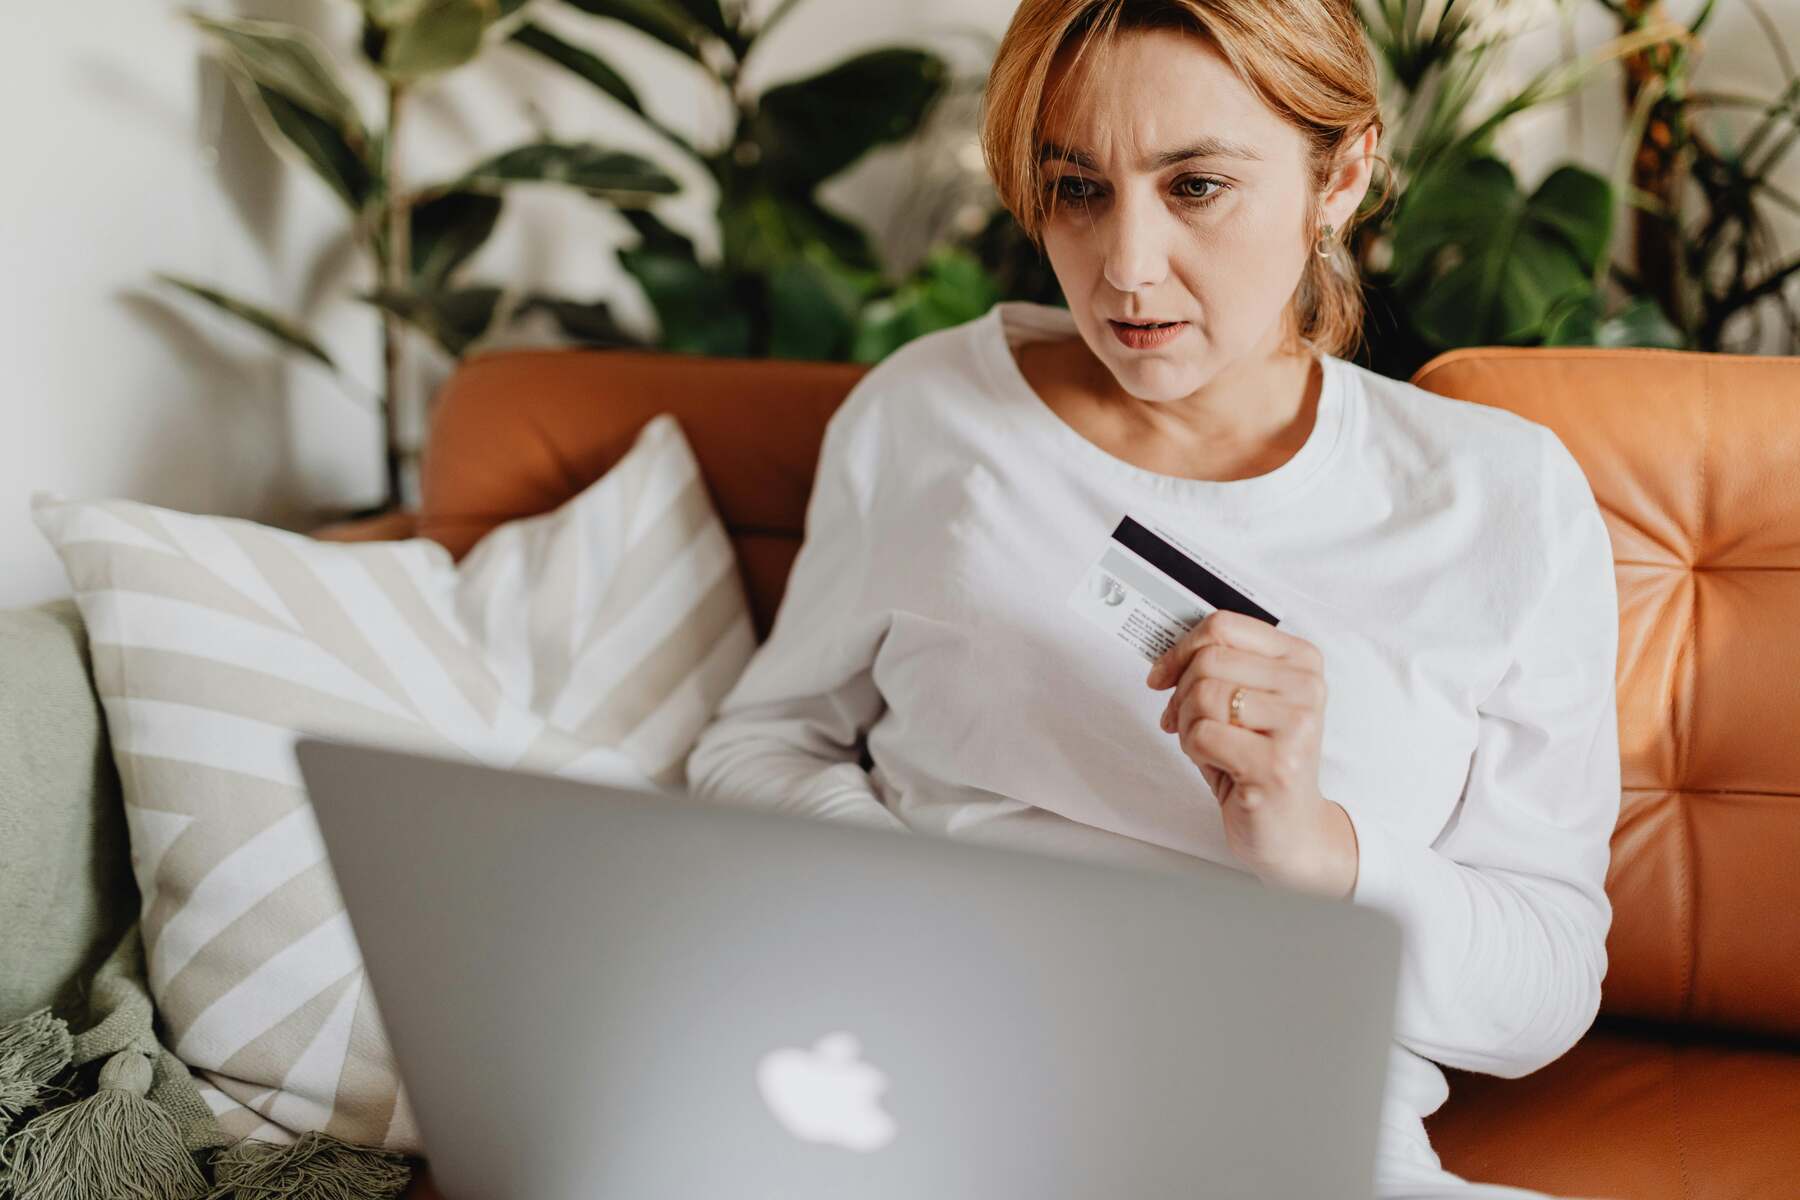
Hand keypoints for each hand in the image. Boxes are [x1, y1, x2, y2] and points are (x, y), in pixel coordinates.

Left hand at [1144, 610, 1357, 898]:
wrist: (1292, 830)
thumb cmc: (1261, 763)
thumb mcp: (1245, 703)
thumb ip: (1218, 668)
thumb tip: (1165, 655)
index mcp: (1301, 660)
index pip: (1224, 625)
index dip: (1181, 648)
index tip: (1162, 674)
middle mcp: (1306, 687)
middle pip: (1209, 660)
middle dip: (1180, 693)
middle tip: (1182, 721)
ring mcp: (1296, 725)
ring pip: (1204, 694)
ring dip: (1187, 724)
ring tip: (1206, 745)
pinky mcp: (1277, 763)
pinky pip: (1203, 735)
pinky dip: (1194, 749)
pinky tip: (1216, 764)